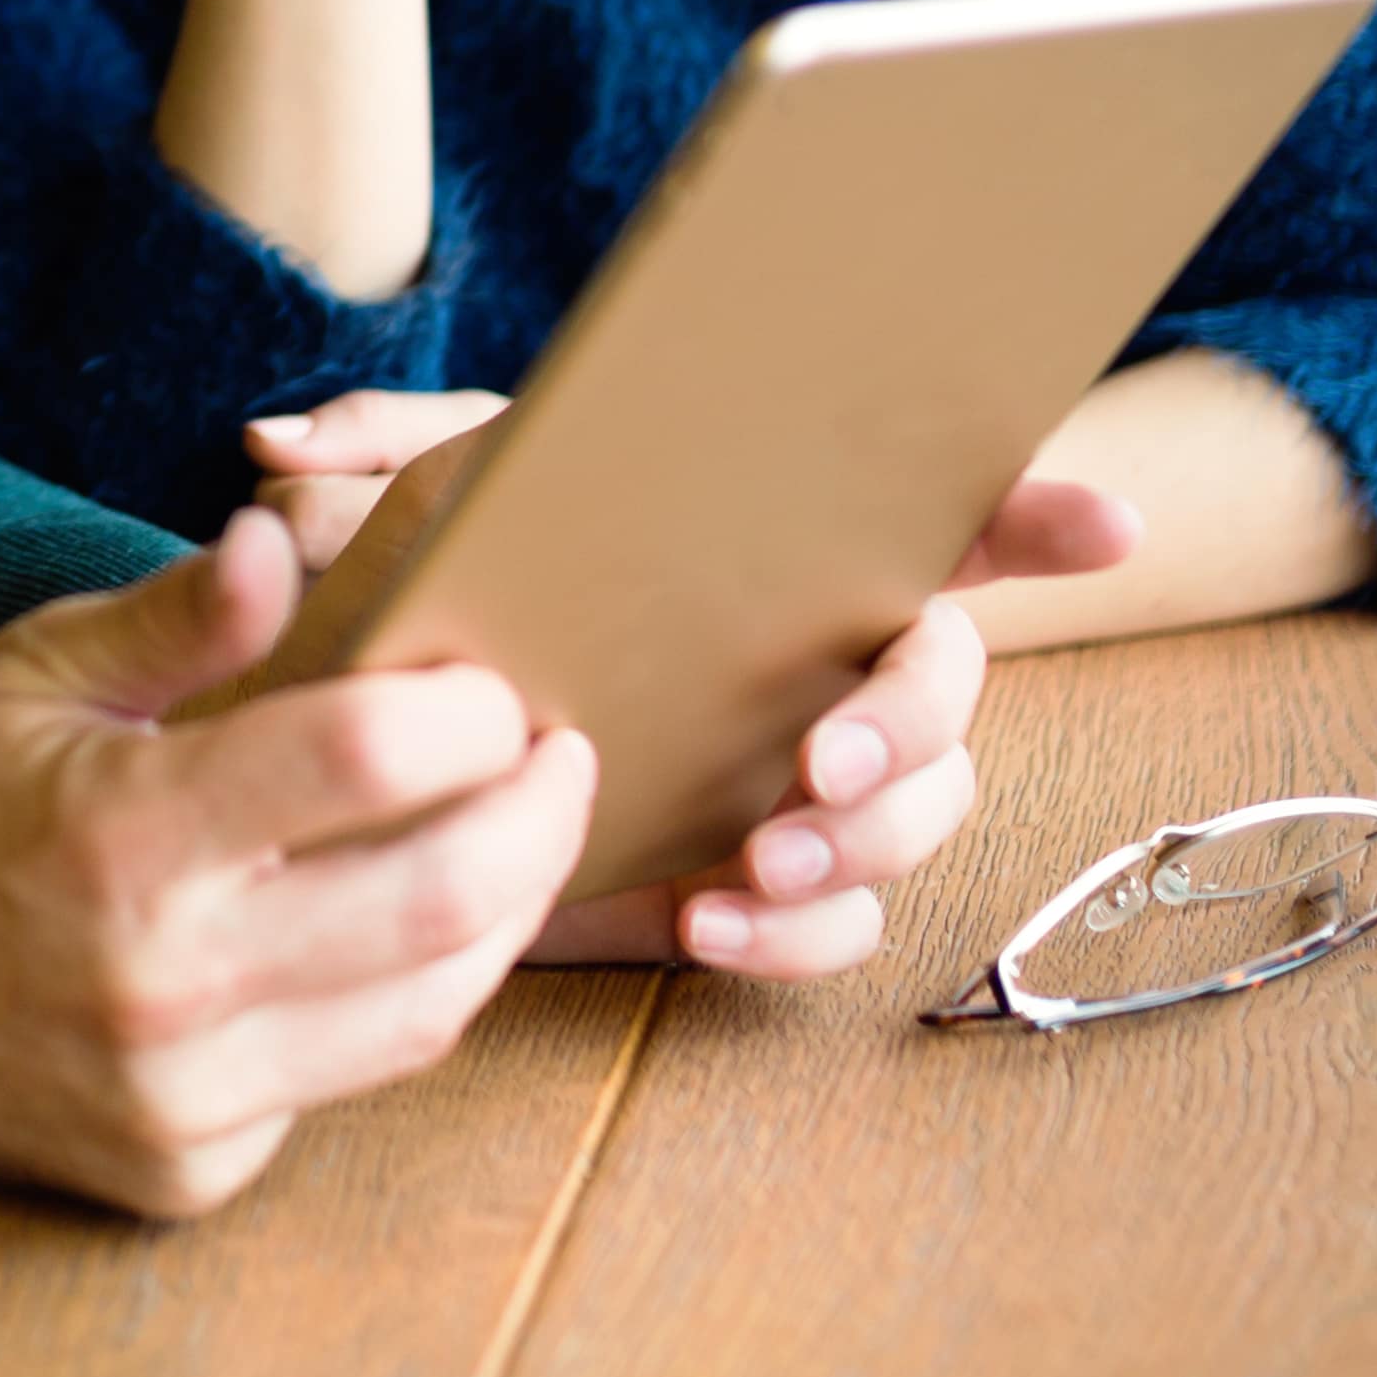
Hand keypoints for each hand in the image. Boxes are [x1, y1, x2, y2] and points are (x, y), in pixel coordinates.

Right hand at [0, 512, 594, 1220]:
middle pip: (441, 900)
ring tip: (514, 842)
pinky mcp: (186, 1170)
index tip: (492, 686)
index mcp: (127, 833)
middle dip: (541, 818)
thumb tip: (286, 538)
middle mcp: (166, 979)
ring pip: (427, 1012)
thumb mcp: (31, 672)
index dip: (467, 711)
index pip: (365, 757)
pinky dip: (393, 1005)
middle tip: (563, 759)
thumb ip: (177, 616)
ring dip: (501, 918)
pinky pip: (345, 1083)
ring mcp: (181, 1093)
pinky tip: (390, 939)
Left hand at [236, 397, 1146, 977]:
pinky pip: (832, 927)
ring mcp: (797, 774)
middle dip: (914, 722)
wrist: (397, 768)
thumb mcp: (404, 515)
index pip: (932, 510)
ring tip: (760, 856)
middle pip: (951, 680)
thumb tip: (274, 439)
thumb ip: (352, 460)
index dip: (1033, 509)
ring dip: (863, 838)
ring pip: (919, 810)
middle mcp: (814, 653)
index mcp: (774, 540)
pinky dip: (793, 937)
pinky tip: (708, 924)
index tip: (1102, 523)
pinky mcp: (753, 880)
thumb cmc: (436, 600)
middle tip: (820, 752)